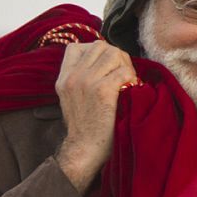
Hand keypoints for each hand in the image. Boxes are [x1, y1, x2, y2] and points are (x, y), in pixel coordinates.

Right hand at [52, 41, 135, 192]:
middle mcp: (73, 77)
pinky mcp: (102, 91)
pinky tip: (132, 89)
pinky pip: (124, 71)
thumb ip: (81, 79)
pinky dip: (132, 78)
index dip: (96, 52)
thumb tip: (103, 63)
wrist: (85, 149)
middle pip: (100, 46)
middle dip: (116, 57)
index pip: (77, 47)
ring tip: (128, 81)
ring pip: (113, 53)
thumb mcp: (72, 99)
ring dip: (125, 65)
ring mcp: (86, 82)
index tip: (106, 67)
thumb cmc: (85, 127)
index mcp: (63, 78)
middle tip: (124, 74)